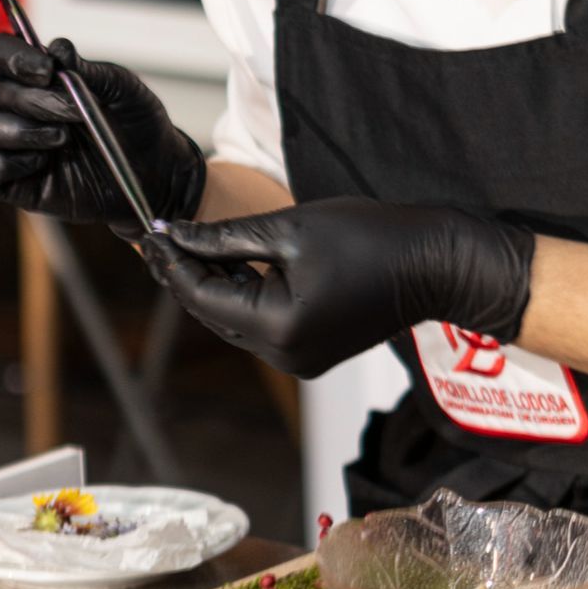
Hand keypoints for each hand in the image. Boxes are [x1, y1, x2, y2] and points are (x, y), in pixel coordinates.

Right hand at [0, 33, 204, 227]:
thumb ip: (91, 70)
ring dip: (17, 130)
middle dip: (36, 101)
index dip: (13, 57)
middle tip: (76, 113)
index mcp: (37, 78)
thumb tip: (58, 49)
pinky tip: (39, 164)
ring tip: (61, 139)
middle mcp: (18, 108)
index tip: (46, 71)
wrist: (154, 173)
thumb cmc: (136, 125)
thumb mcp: (124, 90)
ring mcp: (12, 145)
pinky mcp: (13, 182)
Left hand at [141, 198, 533, 376]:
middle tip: (162, 235)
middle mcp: (285, 355)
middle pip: (215, 314)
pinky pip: (263, 324)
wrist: (436, 264)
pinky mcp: (313, 351)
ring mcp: (300, 359)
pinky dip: (245, 295)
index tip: (151, 230)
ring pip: (237, 321)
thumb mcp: (290, 229)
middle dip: (188, 275)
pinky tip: (232, 262)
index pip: (202, 297)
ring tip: (190, 243)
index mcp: (278, 327)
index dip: (172, 262)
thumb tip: (175, 235)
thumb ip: (226, 238)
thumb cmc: (372, 238)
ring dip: (215, 284)